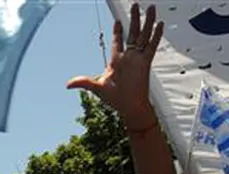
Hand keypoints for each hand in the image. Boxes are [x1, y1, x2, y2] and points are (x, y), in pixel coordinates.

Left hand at [67, 4, 162, 128]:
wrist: (129, 107)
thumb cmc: (115, 99)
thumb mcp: (97, 88)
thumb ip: (84, 83)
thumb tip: (68, 84)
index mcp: (116, 61)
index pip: (118, 41)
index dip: (118, 30)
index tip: (118, 20)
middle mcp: (128, 57)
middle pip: (132, 33)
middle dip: (134, 19)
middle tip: (136, 5)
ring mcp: (137, 59)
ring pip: (143, 35)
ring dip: (147, 22)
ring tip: (151, 8)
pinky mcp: (145, 63)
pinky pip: (151, 46)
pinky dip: (156, 35)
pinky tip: (160, 25)